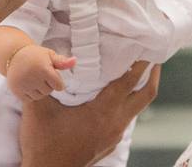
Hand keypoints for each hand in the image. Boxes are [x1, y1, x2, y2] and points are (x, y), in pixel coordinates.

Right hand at [7, 45, 75, 101]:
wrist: (14, 55)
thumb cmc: (36, 55)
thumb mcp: (49, 55)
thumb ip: (62, 61)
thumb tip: (75, 61)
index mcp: (43, 68)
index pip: (59, 86)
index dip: (57, 81)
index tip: (52, 73)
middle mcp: (33, 77)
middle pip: (49, 91)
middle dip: (47, 84)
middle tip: (40, 73)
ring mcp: (23, 85)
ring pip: (39, 96)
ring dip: (39, 90)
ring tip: (34, 78)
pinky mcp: (16, 90)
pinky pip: (29, 99)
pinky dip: (30, 94)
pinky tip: (27, 83)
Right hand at [19, 61, 160, 166]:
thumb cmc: (43, 143)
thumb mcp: (38, 108)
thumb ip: (44, 81)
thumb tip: (47, 60)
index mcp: (102, 112)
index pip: (130, 82)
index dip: (141, 63)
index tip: (147, 47)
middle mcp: (115, 124)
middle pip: (146, 95)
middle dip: (153, 74)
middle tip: (153, 56)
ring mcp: (114, 135)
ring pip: (137, 108)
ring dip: (140, 89)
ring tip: (136, 71)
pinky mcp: (110, 143)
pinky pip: (126, 118)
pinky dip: (128, 102)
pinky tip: (117, 95)